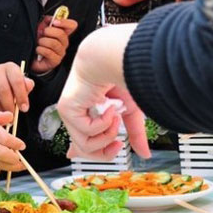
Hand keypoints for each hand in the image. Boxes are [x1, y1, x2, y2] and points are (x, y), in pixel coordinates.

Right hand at [0, 62, 34, 113]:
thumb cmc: (12, 86)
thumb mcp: (22, 85)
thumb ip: (26, 86)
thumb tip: (29, 84)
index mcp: (10, 67)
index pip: (17, 80)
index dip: (21, 96)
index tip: (24, 108)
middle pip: (3, 90)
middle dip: (10, 106)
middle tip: (13, 115)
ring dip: (0, 110)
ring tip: (5, 115)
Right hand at [0, 109, 25, 169]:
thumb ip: (0, 116)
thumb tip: (10, 116)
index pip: (3, 138)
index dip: (15, 144)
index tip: (22, 146)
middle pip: (0, 153)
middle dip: (14, 158)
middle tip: (22, 159)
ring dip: (11, 166)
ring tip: (20, 165)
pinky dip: (3, 166)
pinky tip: (10, 165)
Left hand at [31, 16, 78, 73]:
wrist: (32, 58)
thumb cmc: (38, 44)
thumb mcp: (40, 29)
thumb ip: (46, 22)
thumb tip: (50, 18)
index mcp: (62, 33)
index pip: (72, 25)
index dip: (65, 22)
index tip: (55, 22)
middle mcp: (64, 43)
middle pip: (62, 34)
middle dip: (49, 31)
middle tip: (42, 33)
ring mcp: (61, 52)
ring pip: (54, 43)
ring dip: (43, 41)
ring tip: (39, 43)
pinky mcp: (56, 61)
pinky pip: (48, 52)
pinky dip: (40, 49)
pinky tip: (38, 50)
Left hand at [55, 24, 150, 159]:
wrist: (110, 58)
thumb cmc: (118, 75)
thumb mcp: (130, 110)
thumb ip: (134, 132)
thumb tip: (144, 154)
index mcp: (86, 112)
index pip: (79, 138)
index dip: (81, 151)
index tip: (90, 153)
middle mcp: (75, 113)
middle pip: (82, 149)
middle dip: (103, 152)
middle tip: (119, 145)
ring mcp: (69, 112)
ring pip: (85, 145)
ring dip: (108, 134)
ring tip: (116, 117)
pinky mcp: (67, 110)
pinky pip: (87, 132)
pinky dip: (104, 123)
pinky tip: (109, 108)